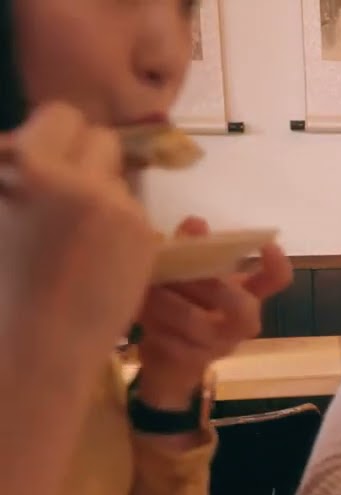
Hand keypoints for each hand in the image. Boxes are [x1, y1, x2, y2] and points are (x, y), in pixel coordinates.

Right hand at [0, 102, 157, 351]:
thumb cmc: (0, 285)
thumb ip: (11, 172)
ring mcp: (110, 202)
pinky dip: (119, 227)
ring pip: (118, 178)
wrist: (32, 348)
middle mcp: (66, 174)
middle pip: (99, 136)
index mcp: (17, 164)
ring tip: (76, 238)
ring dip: (101, 193)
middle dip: (86, 158)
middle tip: (68, 194)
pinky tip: (97, 260)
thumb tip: (21, 146)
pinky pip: (133, 212)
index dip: (55, 139)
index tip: (48, 166)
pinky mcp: (140, 231)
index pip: (60, 115)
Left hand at [134, 217, 292, 408]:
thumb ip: (193, 249)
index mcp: (245, 296)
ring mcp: (219, 347)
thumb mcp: (185, 276)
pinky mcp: (193, 364)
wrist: (167, 361)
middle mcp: (240, 323)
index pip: (276, 281)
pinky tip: (137, 314)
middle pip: (243, 307)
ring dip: (168, 304)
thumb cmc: (181, 308)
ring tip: (146, 290)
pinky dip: (153, 326)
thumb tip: (196, 223)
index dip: (277, 265)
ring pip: (198, 324)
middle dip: (209, 286)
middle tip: (178, 270)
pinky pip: (174, 344)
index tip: (267, 246)